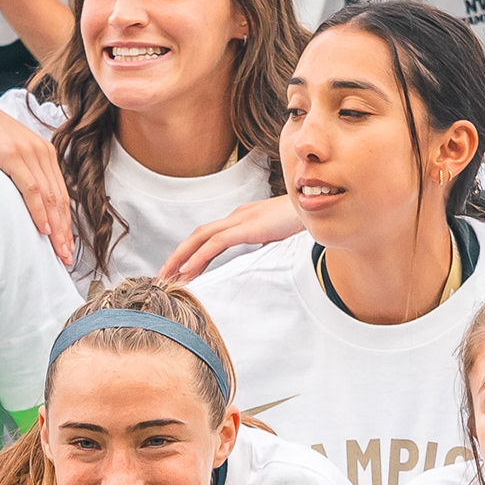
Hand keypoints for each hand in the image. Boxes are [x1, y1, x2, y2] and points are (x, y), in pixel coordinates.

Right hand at [0, 90, 74, 266]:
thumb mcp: (12, 155)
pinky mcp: (14, 156)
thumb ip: (25, 175)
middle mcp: (43, 154)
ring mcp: (30, 154)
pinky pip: (31, 189)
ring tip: (59, 250)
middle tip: (67, 257)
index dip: (66, 224)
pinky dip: (39, 210)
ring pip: (50, 197)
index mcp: (46, 155)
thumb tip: (31, 206)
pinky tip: (43, 228)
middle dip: (65, 232)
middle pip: (60, 200)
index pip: (61, 195)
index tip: (68, 247)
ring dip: (56, 227)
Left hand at [161, 195, 305, 280]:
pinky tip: (188, 270)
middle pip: (199, 234)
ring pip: (201, 237)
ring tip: (168, 274)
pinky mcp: (248, 227)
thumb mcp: (281, 235)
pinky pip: (217, 243)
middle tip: (164, 274)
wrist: (320, 209)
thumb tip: (262, 254)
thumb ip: (267, 243)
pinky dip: (199, 256)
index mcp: (244, 218)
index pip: (211, 235)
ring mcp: (242, 220)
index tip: (182, 270)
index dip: (193, 251)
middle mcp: (237, 216)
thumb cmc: (306, 221)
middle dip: (179, 254)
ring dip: (182, 256)